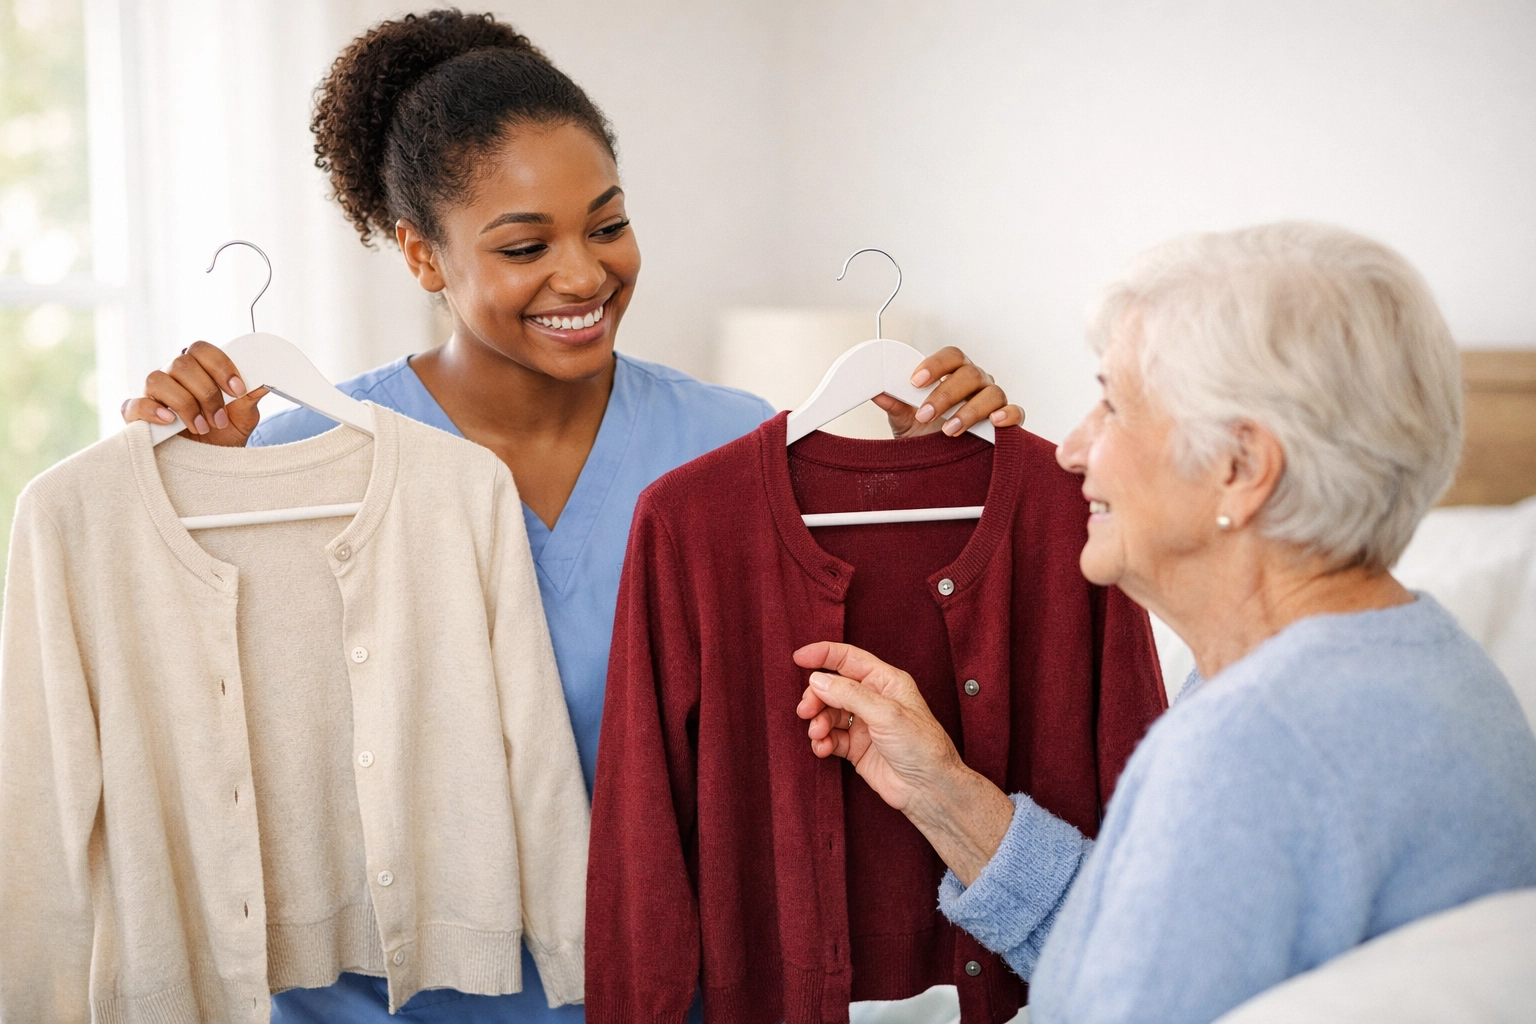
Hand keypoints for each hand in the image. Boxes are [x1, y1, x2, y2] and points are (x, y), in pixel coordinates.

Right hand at [120, 341, 268, 445]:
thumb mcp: (243, 417)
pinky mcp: (137, 416)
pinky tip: (169, 420)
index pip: (201, 349)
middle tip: (219, 419)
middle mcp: (173, 377)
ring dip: (184, 404)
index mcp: (199, 370)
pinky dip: (151, 410)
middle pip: (181, 363)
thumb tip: (266, 381)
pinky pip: (134, 404)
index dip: (220, 366)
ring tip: (201, 427)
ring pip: (158, 379)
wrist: (210, 464)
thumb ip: (251, 397)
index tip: (238, 390)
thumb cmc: (224, 435)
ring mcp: (153, 394)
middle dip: (206, 393)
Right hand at [794, 641, 1015, 884]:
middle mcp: (874, 700)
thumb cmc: (921, 746)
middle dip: (816, 697)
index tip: (798, 658)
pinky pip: (830, 737)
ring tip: (818, 734)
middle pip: (833, 687)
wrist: (929, 789)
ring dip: (818, 722)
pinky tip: (822, 748)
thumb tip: (818, 680)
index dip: (823, 655)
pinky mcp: (857, 747)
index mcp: (886, 681)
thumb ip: (849, 694)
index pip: (849, 659)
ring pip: (828, 713)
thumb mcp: (886, 713)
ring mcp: (864, 724)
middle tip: (805, 711)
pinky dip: (822, 741)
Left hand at [874, 346, 1024, 437]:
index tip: (916, 381)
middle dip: (945, 394)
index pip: (950, 356)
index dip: (935, 365)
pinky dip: (1008, 415)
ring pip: (992, 393)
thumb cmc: (925, 434)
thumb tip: (877, 392)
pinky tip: (994, 422)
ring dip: (970, 410)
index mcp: (952, 374)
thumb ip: (895, 404)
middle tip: (925, 414)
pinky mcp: (1006, 421)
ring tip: (949, 429)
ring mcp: (992, 400)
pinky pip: (1016, 412)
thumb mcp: (904, 420)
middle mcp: (975, 383)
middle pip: (969, 374)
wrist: (937, 463)